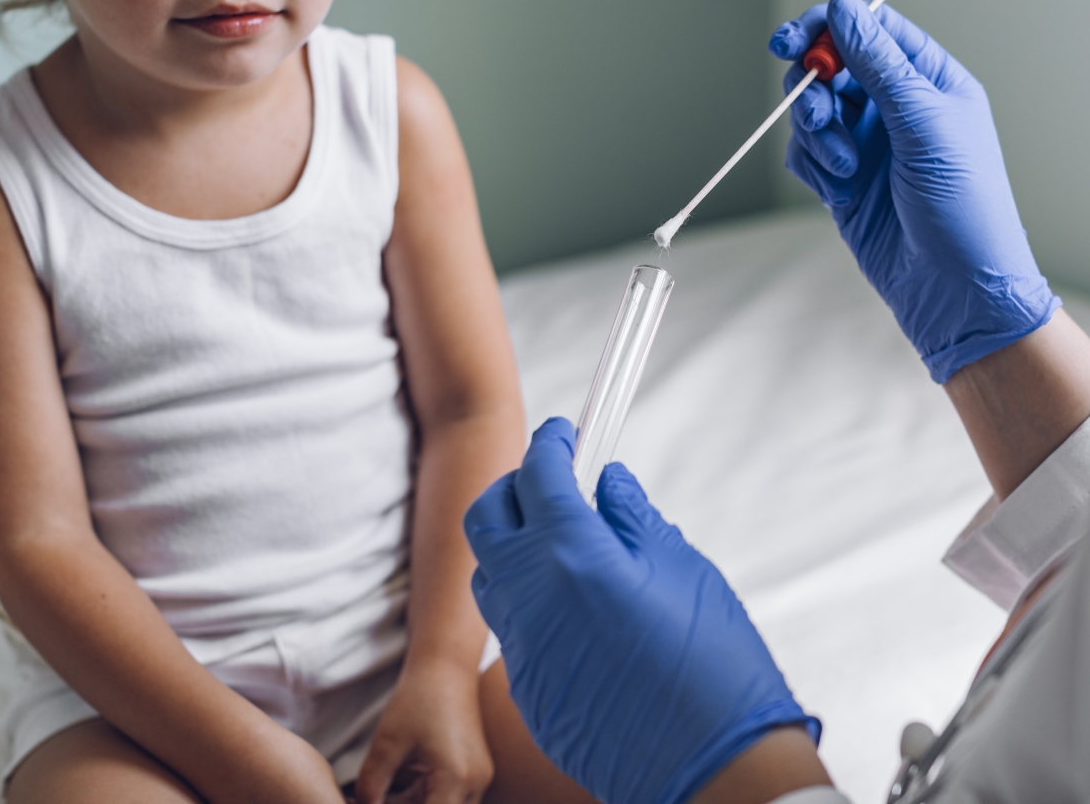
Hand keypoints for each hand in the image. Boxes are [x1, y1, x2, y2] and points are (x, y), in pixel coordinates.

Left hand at [355, 655, 492, 803]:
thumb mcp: (387, 743)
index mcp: (456, 778)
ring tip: (385, 794)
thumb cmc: (418, 698)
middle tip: (378, 798)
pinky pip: (450, 799)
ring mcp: (478, 778)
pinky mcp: (474, 772)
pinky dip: (424, 798)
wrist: (446, 667)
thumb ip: (372, 786)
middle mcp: (475, 783)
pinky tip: (398, 787)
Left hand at [464, 419, 819, 803]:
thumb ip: (632, 518)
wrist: (713, 769)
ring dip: (513, 542)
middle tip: (550, 480)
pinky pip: (510, 623)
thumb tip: (608, 484)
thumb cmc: (713, 665)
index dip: (551, 443)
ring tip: (557, 539)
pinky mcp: (526, 685)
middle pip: (487, 515)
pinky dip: (529, 596)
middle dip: (513, 486)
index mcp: (573, 554)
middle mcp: (532, 594)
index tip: (564, 433)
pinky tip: (569, 601)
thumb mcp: (683, 570)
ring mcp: (521, 644)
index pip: (539, 473)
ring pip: (489, 571)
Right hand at [769, 0, 1057, 381]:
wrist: (951, 285)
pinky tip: (839, 192)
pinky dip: (812, 168)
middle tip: (817, 109)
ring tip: (844, 167)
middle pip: (830, 69)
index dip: (828, 28)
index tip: (792, 40)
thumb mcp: (923, 121)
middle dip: (813, 87)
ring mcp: (866, 144)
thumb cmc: (961, 204)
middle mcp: (895, 107)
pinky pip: (804, 154)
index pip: (871, 31)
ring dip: (816, 136)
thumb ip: (878, 62)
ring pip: (811, 112)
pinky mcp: (841, 180)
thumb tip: (843, 7)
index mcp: (929, 81)